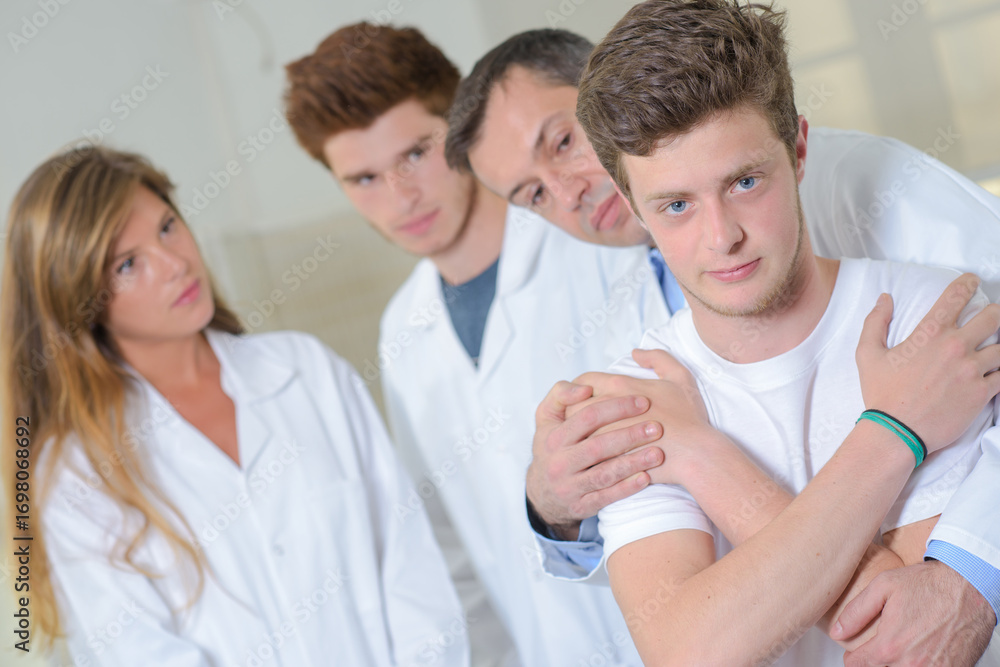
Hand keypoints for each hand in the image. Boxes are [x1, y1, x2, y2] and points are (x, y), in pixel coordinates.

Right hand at [526, 380, 664, 539]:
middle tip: (657, 427)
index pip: (587, 418)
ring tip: (658, 453)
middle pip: (598, 446)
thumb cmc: (553, 446)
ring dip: (633, 463)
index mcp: (554, 437)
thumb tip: (586, 387)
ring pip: (604, 474)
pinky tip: (646, 478)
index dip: (616, 408)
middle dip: (630, 435)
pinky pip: (606, 497)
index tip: (643, 401)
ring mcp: (569, 486)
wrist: (543, 492)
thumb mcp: (546, 416)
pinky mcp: (581, 506)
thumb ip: (561, 393)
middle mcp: (559, 462)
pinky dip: (626, 488)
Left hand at [569, 348, 711, 485]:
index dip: (579, 388)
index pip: (583, 380)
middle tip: (580, 421)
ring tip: (584, 440)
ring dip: (576, 435)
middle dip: (573, 412)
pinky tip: (593, 459)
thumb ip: (658, 358)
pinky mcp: (607, 458)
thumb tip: (636, 352)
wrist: (695, 454)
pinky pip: (585, 455)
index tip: (585, 397)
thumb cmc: (689, 417)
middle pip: (573, 406)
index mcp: (620, 386)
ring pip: (575, 432)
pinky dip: (585, 456)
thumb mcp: (680, 378)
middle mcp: (607, 408)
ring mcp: (605, 435)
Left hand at [831, 560, 994, 665]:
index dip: (852, 657)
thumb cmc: (929, 584)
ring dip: (895, 665)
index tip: (855, 652)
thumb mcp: (883, 587)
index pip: (857, 665)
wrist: (970, 588)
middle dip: (875, 662)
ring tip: (898, 651)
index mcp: (890, 646)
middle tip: (879, 650)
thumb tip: (837, 631)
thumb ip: (856, 611)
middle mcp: (911, 664)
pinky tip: (919, 654)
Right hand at [856, 273, 999, 451]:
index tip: (972, 282)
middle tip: (990, 318)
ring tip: (992, 350)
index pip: (957, 295)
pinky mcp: (982, 393)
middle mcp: (956, 346)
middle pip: (994, 316)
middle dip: (994, 314)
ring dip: (999, 346)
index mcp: (930, 333)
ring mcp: (972, 370)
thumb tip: (884, 299)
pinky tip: (994, 373)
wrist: (896, 432)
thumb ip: (875, 322)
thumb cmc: (881, 393)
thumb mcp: (867, 354)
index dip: (968, 283)